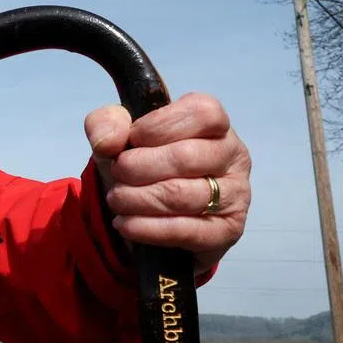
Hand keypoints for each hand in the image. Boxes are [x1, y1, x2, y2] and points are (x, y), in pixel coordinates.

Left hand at [84, 92, 251, 275]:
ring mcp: (235, 194)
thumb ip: (106, 123)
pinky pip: (186, 230)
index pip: (201, 112)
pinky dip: (147, 228)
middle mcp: (232, 155)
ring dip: (136, 199)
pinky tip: (126, 224)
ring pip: (182, 195)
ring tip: (116, 200)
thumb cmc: (142, 162)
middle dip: (137, 167)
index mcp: (214, 124)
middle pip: (186, 157)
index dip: (158, 126)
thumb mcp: (117, 134)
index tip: (131, 139)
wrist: (147, 211)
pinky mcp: (226, 229)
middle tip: (118, 174)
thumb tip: (108, 142)